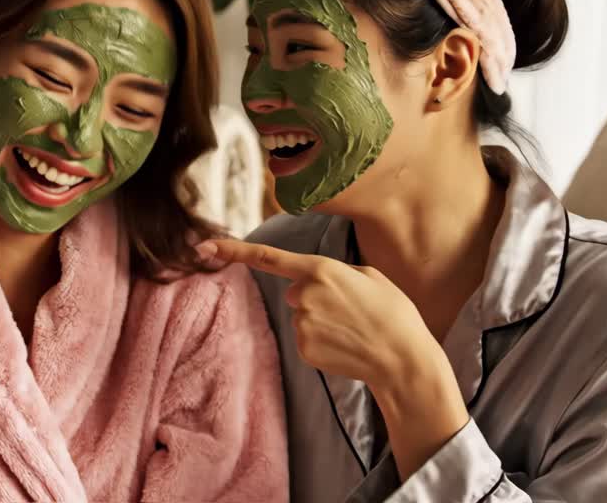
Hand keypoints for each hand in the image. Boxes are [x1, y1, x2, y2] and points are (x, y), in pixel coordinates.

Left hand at [197, 239, 436, 385]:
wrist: (402, 358)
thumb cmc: (393, 313)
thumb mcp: (368, 276)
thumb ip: (330, 273)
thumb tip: (300, 287)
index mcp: (321, 270)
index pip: (268, 258)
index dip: (233, 250)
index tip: (204, 247)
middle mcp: (304, 295)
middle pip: (294, 292)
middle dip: (315, 299)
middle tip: (350, 310)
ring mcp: (302, 324)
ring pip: (300, 317)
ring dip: (321, 322)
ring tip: (352, 329)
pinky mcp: (303, 349)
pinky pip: (305, 339)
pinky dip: (322, 342)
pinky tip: (344, 346)